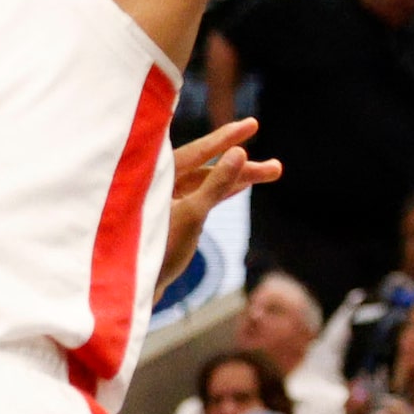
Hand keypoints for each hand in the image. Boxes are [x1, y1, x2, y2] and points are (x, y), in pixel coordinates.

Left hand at [159, 119, 279, 287]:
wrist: (135, 288)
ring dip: (239, 179)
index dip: (225, 137)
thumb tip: (240, 152)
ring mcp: (168, 200)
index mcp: (155, 176)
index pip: (196, 150)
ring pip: (208, 183)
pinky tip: (243, 183)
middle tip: (277, 167)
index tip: (253, 125)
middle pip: (207, 168)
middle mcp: (160, 183)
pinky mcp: (174, 217)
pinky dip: (223, 189)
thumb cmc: (158, 249)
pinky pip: (203, 196)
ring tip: (274, 172)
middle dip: (243, 167)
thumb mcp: (193, 214)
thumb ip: (217, 183)